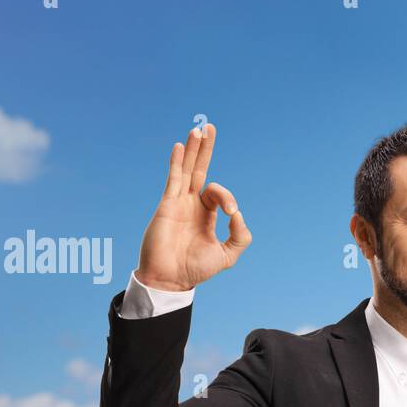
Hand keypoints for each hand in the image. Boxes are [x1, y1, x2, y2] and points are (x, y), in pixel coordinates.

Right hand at [135, 124, 251, 291]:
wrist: (171, 278)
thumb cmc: (195, 269)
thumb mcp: (227, 255)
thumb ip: (239, 236)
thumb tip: (238, 214)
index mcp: (205, 215)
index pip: (218, 194)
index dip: (229, 198)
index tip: (232, 214)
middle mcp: (191, 205)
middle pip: (199, 170)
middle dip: (206, 150)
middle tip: (211, 128)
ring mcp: (178, 203)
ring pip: (187, 170)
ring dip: (193, 150)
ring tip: (198, 130)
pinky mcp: (167, 204)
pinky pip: (173, 178)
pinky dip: (178, 162)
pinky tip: (182, 145)